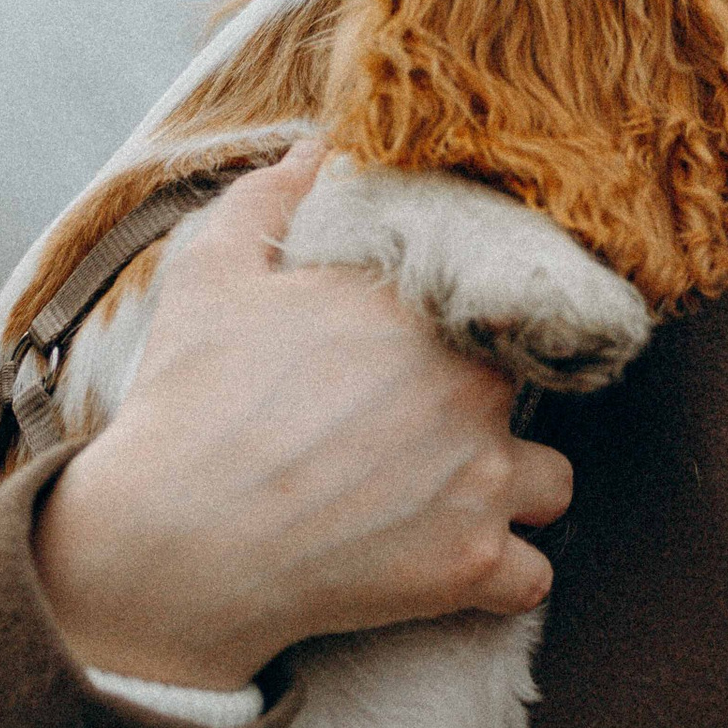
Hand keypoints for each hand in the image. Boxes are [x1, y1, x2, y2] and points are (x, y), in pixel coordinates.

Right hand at [31, 139, 573, 693]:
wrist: (175, 541)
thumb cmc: (189, 404)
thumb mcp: (210, 272)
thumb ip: (269, 198)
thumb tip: (317, 149)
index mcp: (420, 309)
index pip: (497, 296)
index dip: (472, 322)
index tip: (436, 349)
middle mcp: (471, 388)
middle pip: (526, 388)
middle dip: (483, 406)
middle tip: (421, 427)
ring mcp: (480, 480)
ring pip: (552, 481)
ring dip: (513, 489)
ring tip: (454, 496)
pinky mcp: (468, 565)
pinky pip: (531, 578)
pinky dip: (501, 577)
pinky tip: (453, 564)